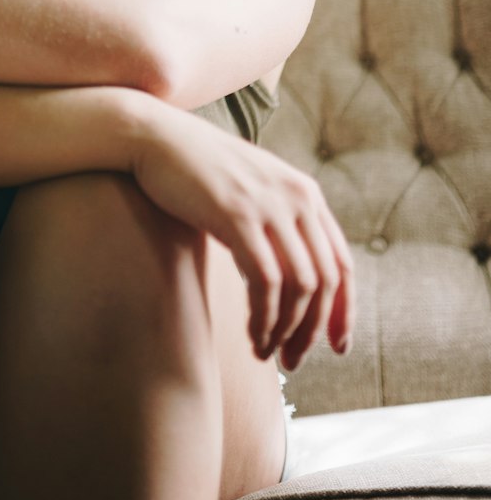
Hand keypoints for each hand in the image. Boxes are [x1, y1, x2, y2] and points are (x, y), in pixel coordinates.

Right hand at [130, 100, 353, 370]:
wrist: (155, 137)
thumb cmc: (196, 170)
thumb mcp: (251, 191)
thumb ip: (277, 222)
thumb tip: (292, 276)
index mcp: (305, 193)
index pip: (342, 263)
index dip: (345, 311)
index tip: (337, 346)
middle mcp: (297, 197)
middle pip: (326, 281)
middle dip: (313, 331)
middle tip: (293, 361)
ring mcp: (269, 204)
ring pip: (300, 286)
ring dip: (286, 330)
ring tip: (264, 351)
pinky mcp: (238, 214)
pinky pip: (266, 281)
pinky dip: (265, 317)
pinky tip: (252, 335)